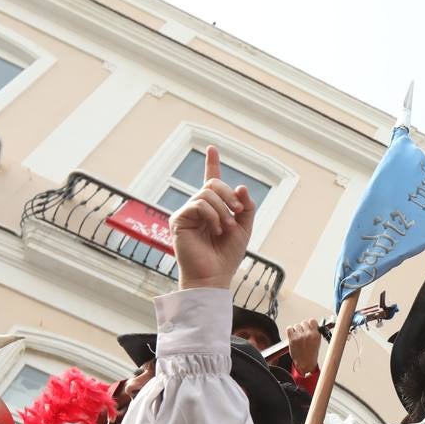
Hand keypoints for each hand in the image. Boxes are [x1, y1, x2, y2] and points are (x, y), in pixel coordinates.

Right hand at [171, 146, 255, 290]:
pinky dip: (212, 215)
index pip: (211, 181)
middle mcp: (198, 208)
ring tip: (226, 228)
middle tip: (238, 212)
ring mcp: (187, 213)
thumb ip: (246, 207)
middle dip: (229, 195)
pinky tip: (216, 229)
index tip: (212, 148)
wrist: (214, 275)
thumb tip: (240, 186)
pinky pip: (198, 204)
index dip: (212, 164)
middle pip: (212, 183)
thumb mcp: (244, 228)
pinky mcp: (178, 220)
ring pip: (206, 193)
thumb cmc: (227, 256)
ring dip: (223, 209)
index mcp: (213, 208)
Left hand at [285, 318, 322, 375]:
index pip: (312, 321)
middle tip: (303, 334)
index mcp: (316, 335)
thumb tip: (311, 325)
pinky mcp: (292, 339)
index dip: (310, 323)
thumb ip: (314, 332)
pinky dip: (290, 331)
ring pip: (296, 325)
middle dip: (303, 328)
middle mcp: (308, 334)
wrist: (305, 363)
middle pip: (304, 322)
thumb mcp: (317, 342)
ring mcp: (300, 336)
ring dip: (296, 330)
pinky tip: (293, 336)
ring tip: (298, 337)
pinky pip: (289, 328)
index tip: (309, 326)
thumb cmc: (311, 354)